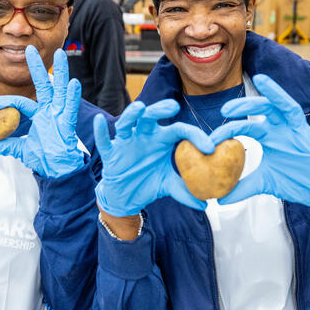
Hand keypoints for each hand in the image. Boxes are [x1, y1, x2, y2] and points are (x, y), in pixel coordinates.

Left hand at [0, 47, 84, 177]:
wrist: (58, 170)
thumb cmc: (44, 157)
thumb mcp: (20, 149)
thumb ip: (4, 144)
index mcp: (39, 114)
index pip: (20, 103)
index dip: (5, 102)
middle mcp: (50, 110)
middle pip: (43, 85)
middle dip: (37, 67)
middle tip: (29, 49)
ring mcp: (60, 114)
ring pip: (60, 89)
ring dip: (61, 71)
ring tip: (60, 54)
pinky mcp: (67, 123)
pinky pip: (70, 107)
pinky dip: (72, 95)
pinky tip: (74, 83)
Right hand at [93, 100, 214, 216]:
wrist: (126, 197)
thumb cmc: (148, 182)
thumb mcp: (168, 185)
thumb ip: (185, 191)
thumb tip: (205, 203)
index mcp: (162, 139)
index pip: (180, 130)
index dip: (195, 136)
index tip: (210, 148)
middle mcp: (145, 136)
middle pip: (152, 116)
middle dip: (160, 109)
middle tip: (173, 106)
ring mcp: (127, 142)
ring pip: (128, 123)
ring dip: (132, 114)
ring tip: (140, 108)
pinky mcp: (111, 152)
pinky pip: (105, 141)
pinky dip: (101, 131)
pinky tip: (99, 121)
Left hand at [209, 76, 309, 222]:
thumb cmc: (294, 181)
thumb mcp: (264, 183)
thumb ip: (241, 188)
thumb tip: (218, 200)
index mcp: (269, 135)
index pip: (246, 127)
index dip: (229, 129)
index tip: (212, 137)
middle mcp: (283, 128)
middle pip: (263, 110)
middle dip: (245, 106)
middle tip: (226, 108)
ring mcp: (301, 132)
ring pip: (288, 108)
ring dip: (275, 93)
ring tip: (261, 79)